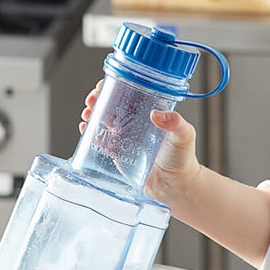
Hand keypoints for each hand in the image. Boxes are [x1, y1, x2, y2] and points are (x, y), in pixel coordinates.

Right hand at [80, 82, 200, 207]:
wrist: (174, 185)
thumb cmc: (182, 158)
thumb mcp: (184, 136)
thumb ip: (175, 123)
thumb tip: (156, 114)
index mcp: (150, 111)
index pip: (132, 92)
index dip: (118, 85)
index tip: (108, 84)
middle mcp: (136, 121)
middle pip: (113, 103)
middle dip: (99, 98)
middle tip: (92, 99)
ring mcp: (125, 136)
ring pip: (103, 119)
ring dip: (92, 113)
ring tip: (87, 113)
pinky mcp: (118, 151)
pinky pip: (100, 139)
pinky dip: (90, 133)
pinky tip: (86, 130)